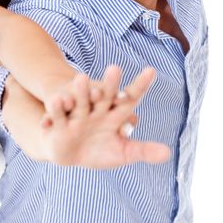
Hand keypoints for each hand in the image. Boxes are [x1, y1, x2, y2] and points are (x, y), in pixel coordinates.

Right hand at [40, 66, 169, 167]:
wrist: (69, 153)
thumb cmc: (99, 149)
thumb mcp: (122, 152)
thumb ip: (143, 150)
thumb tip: (168, 154)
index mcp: (115, 114)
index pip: (130, 97)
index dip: (140, 85)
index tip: (152, 71)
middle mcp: (97, 109)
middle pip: (105, 94)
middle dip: (109, 83)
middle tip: (115, 69)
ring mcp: (76, 115)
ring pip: (79, 101)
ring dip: (81, 91)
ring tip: (82, 78)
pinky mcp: (57, 124)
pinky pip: (55, 116)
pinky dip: (55, 110)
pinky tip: (57, 101)